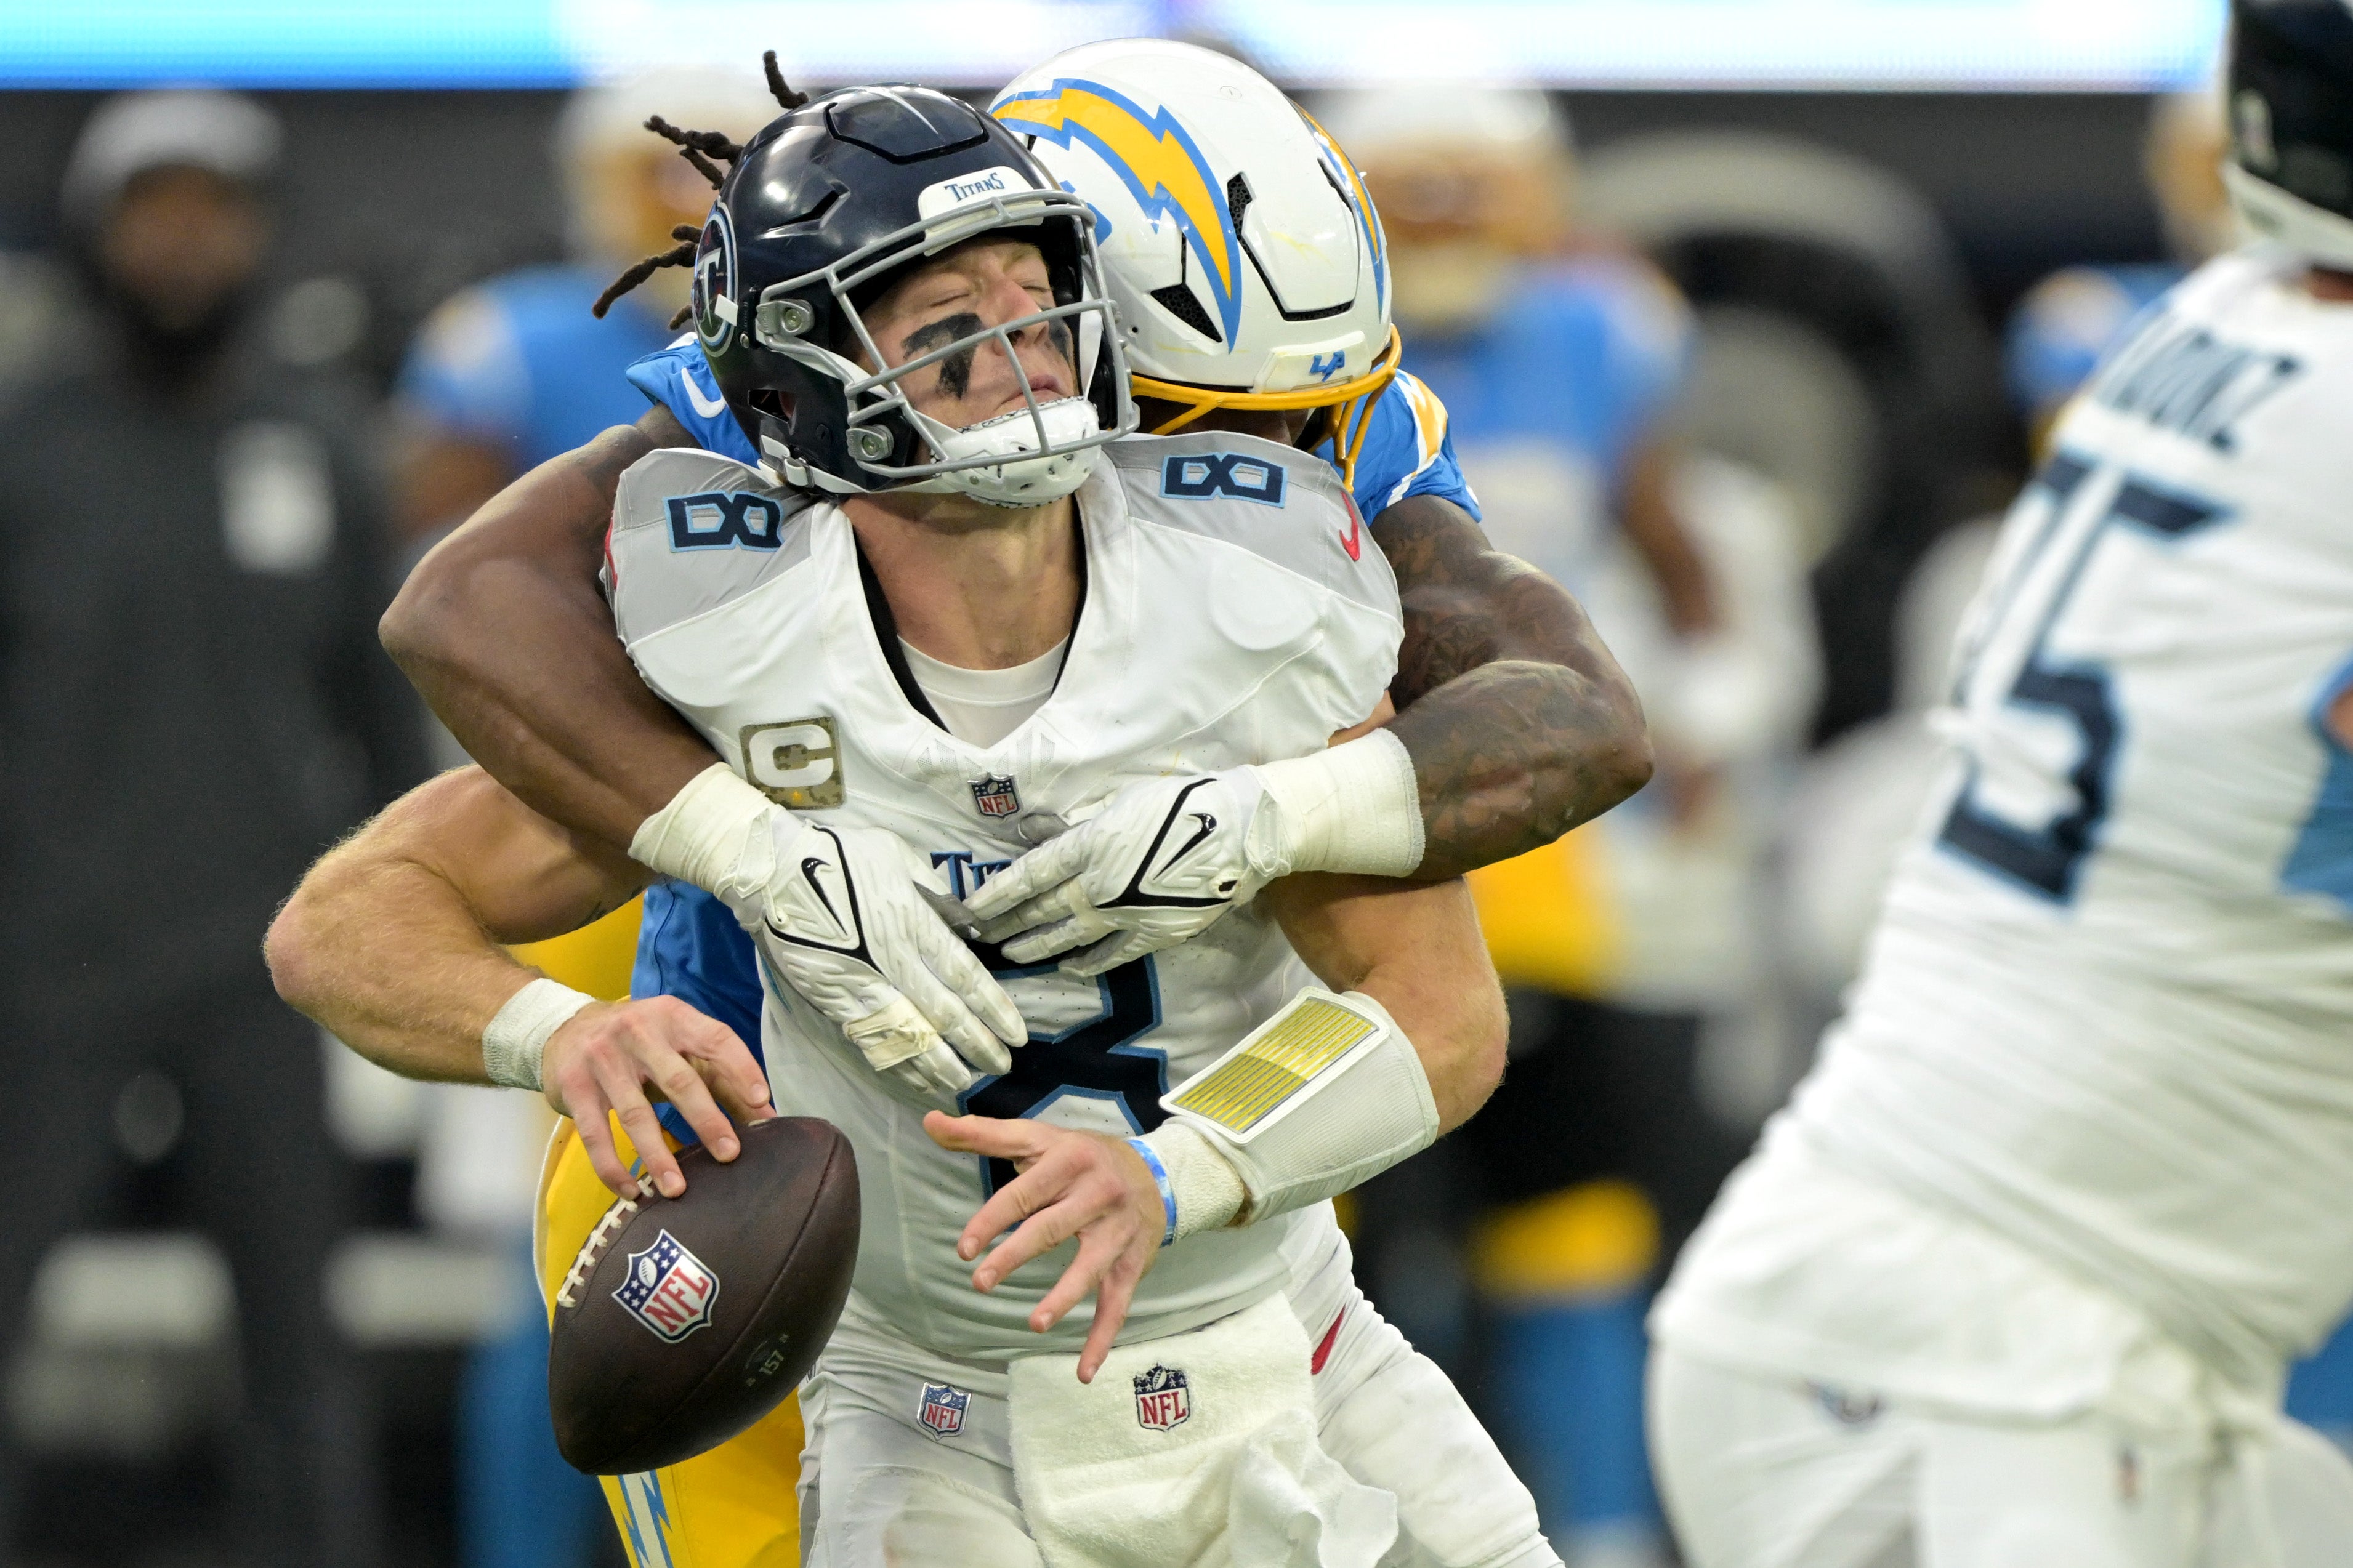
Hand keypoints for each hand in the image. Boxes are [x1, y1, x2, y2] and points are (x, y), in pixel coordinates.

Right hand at [542, 995, 773, 1199]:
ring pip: (635, 1114)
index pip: (715, 1038)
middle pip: (679, 1080)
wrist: (563, 1027)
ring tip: (678, 1188)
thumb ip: (720, 1076)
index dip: (741, 1068)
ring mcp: (603, 1059)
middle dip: (707, 1120)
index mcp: (673, 1016)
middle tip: (730, 1154)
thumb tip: (767, 1114)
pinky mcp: (575, 1088)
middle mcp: (638, 1032)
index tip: (761, 1102)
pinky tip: (632, 1190)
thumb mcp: (677, 1044)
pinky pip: (595, 1135)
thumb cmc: (638, 1042)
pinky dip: (613, 1167)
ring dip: (658, 1155)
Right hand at [737, 814, 1026, 1102]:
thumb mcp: (899, 856)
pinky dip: (897, 1063)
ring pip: (909, 1035)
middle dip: (977, 1045)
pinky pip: (872, 1039)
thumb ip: (936, 893)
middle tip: (1002, 1067)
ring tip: (965, 1082)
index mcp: (913, 924)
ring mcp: (861, 985)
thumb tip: (969, 925)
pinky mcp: (833, 1000)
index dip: (994, 1010)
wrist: (774, 872)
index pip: (964, 977)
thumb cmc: (840, 855)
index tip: (1016, 1035)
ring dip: (940, 1064)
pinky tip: (916, 1078)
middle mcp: (892, 961)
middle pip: (944, 1014)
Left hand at [924, 1111, 1163, 1382]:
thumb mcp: (1035, 1139)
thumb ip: (981, 1134)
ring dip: (1064, 1297)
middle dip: (1015, 1256)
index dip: (992, 1219)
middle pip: (1052, 1228)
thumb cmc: (1079, 1156)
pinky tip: (1084, 1371)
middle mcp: (1099, 1193)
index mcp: (1070, 1159)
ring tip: (1035, 1324)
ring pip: (1090, 1267)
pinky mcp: (1132, 1262)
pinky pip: (1118, 1304)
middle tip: (979, 1282)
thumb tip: (930, 1121)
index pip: (1025, 1193)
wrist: (1154, 1170)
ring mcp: (1118, 1231)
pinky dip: (1102, 1339)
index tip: (964, 1249)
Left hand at [964, 771, 1273, 976]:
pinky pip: (1110, 955)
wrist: (1238, 834)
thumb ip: (1083, 830)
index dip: (997, 893)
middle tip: (980, 935)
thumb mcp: (1122, 806)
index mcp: (1088, 846)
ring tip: (1010, 954)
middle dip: (1006, 923)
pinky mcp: (1151, 935)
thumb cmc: (1183, 806)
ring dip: (1035, 946)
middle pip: (1040, 908)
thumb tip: (1047, 836)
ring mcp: (1123, 915)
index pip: (1029, 875)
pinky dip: (1086, 962)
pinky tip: (1067, 967)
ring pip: (1067, 936)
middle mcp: (1097, 886)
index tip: (971, 907)